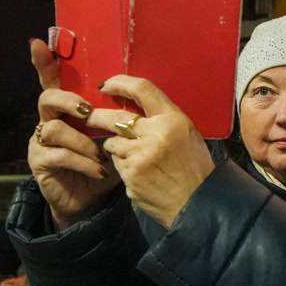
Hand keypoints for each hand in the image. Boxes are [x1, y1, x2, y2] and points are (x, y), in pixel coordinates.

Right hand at [27, 38, 121, 227]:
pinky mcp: (40, 163)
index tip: (38, 43)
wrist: (91, 201)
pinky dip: (82, 161)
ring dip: (82, 140)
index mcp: (66, 110)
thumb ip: (117, 116)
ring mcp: (40, 143)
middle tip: (87, 110)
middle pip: (46, 98)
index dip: (45, 63)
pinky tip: (99, 170)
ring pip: (53, 128)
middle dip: (68, 100)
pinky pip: (58, 155)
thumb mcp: (113, 137)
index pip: (52, 81)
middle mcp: (48, 121)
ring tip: (102, 154)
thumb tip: (135, 93)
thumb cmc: (103, 164)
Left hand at [84, 75, 215, 227]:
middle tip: (88, 115)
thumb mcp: (187, 133)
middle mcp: (153, 135)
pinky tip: (139, 172)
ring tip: (133, 155)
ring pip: (111, 143)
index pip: (141, 90)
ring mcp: (139, 157)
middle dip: (96, 116)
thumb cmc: (195, 166)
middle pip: (113, 117)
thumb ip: (162, 119)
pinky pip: (116, 164)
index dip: (120, 82)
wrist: (197, 203)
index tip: (105, 85)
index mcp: (172, 120)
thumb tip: (133, 106)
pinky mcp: (129, 177)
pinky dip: (122, 165)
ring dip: (116, 146)